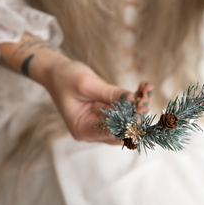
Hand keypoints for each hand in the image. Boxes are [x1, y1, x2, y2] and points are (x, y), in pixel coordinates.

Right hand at [0, 33, 153, 144]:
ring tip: (147, 89)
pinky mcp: (106, 115)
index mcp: (82, 129)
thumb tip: (134, 100)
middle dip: (137, 114)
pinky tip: (143, 88)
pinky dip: (134, 101)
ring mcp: (100, 124)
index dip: (128, 121)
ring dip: (138, 107)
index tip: (141, 106)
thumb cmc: (65, 78)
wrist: (56, 72)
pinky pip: (124, 112)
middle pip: (121, 131)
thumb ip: (111, 94)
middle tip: (147, 95)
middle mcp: (92, 131)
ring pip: (126, 122)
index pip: (111, 132)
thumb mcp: (87, 84)